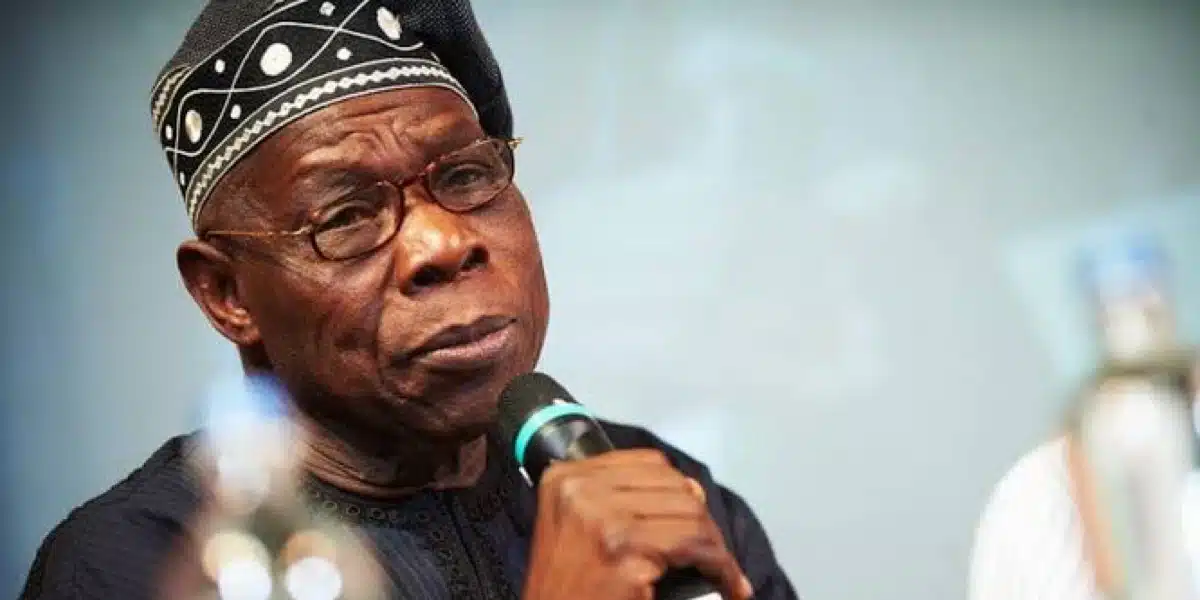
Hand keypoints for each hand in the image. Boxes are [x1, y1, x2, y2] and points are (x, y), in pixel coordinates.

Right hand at [522, 449, 752, 599]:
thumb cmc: (566, 587)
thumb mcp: (577, 527)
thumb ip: (617, 500)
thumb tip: (690, 490)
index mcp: (566, 478)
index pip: (649, 463)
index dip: (681, 491)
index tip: (695, 520)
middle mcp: (580, 492)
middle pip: (673, 486)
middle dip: (703, 521)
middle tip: (714, 553)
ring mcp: (602, 522)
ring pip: (690, 515)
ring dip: (716, 547)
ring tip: (721, 570)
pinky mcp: (624, 554)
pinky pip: (694, 548)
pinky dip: (721, 568)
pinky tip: (726, 583)